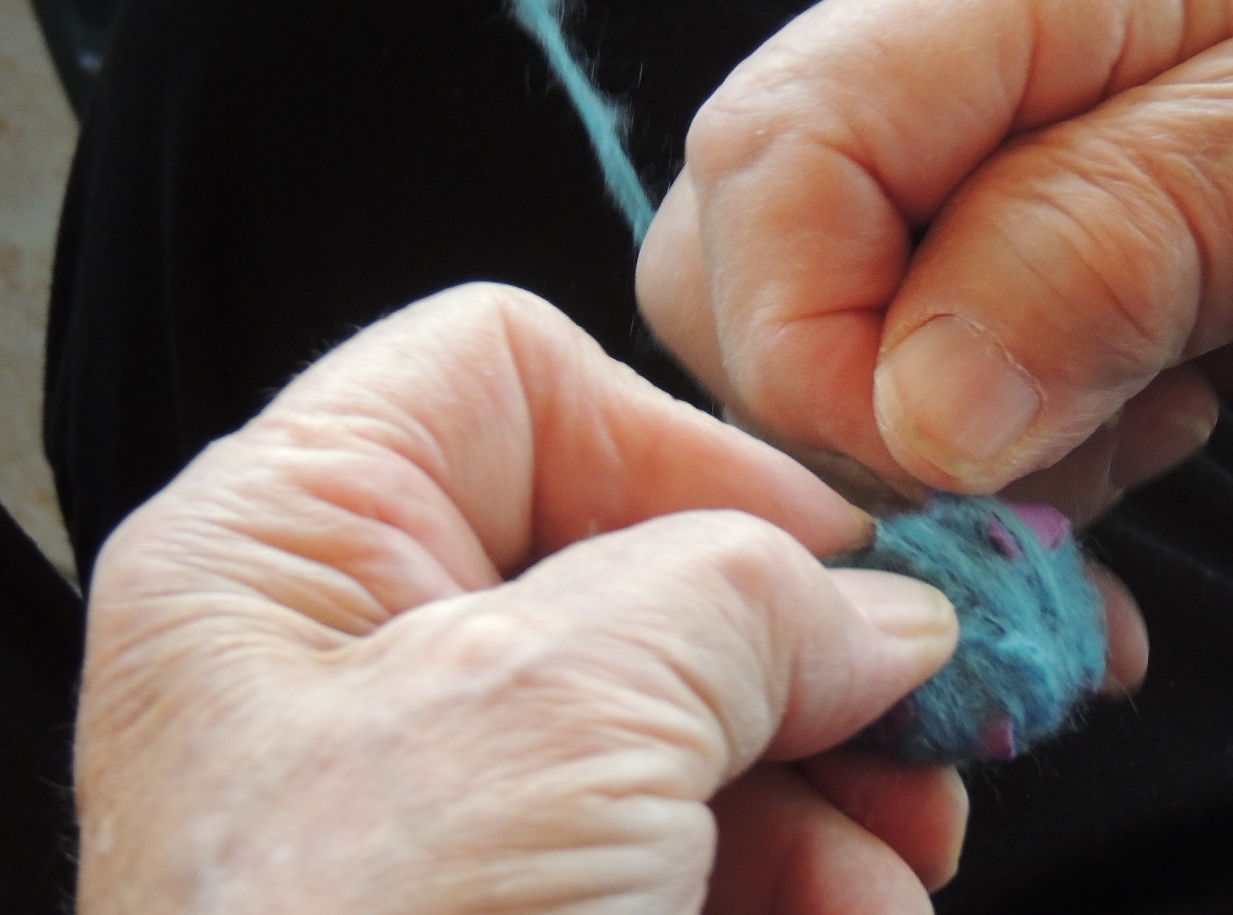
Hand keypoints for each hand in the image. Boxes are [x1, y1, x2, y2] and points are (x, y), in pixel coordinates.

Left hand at [79, 284, 984, 914]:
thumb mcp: (559, 719)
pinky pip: (714, 845)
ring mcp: (461, 804)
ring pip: (706, 715)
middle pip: (643, 556)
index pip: (508, 373)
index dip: (683, 442)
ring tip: (905, 844)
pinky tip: (857, 914)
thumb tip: (884, 605)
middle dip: (804, 640)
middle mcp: (368, 661)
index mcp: (295, 549)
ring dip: (840, 778)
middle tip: (937, 694)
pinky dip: (816, 878)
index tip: (826, 549)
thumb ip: (746, 599)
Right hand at [637, 0, 1232, 513]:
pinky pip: (912, 377)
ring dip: (939, 446)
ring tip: (1119, 442)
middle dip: (860, 402)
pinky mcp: (1023, 252)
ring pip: (820, 324)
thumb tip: (914, 406)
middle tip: (1035, 464)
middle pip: (759, 237)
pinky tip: (1111, 461)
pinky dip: (988, 470)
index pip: (788, 142)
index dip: (808, 333)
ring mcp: (994, 152)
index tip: (932, 459)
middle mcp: (987, 42)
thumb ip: (1101, 259)